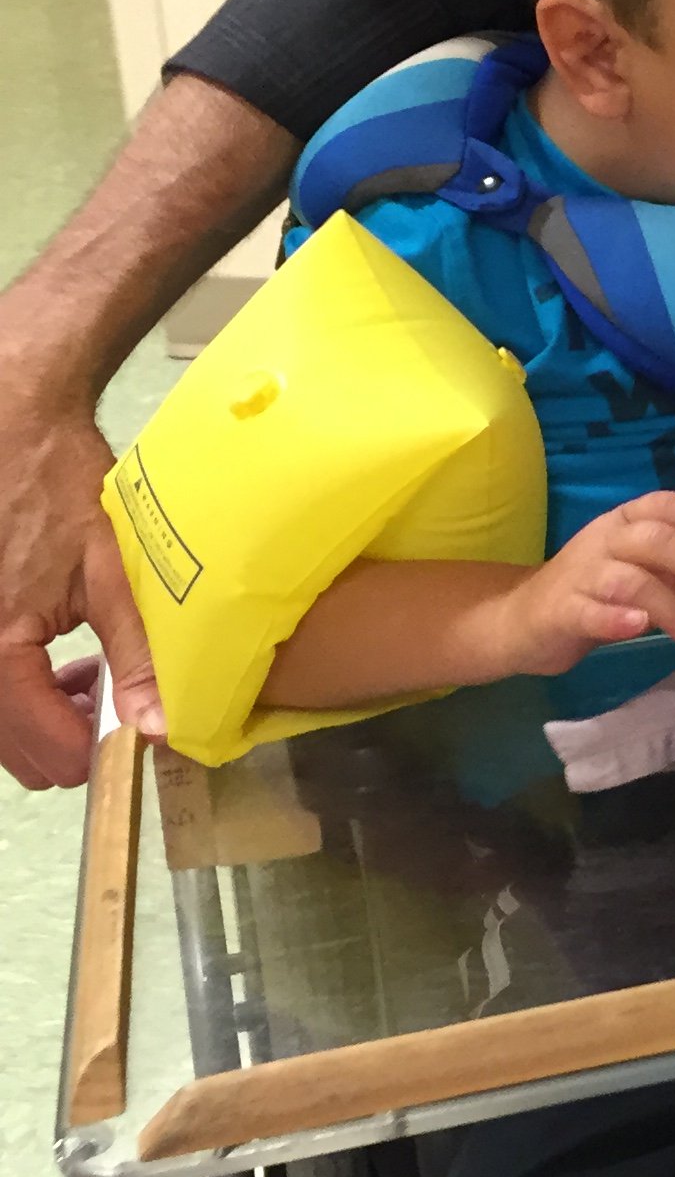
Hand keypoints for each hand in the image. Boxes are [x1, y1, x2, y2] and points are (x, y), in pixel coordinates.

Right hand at [0, 383, 163, 786]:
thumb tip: (157, 724)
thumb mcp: (111, 570)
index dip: (91, 753)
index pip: (39, 744)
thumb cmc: (60, 485)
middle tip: (110, 701)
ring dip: (39, 716)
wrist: (13, 423)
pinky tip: (50, 658)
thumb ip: (136, 653)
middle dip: (63, 740)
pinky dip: (18, 687)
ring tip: (85, 677)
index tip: (129, 736)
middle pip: (9, 748)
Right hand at [485, 494, 674, 680]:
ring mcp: (580, 575)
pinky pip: (587, 610)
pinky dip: (615, 618)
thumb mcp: (656, 573)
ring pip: (629, 580)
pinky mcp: (561, 611)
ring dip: (670, 607)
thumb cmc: (600, 592)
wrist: (523, 621)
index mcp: (625, 523)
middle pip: (653, 539)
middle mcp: (603, 540)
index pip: (663, 504)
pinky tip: (639, 627)